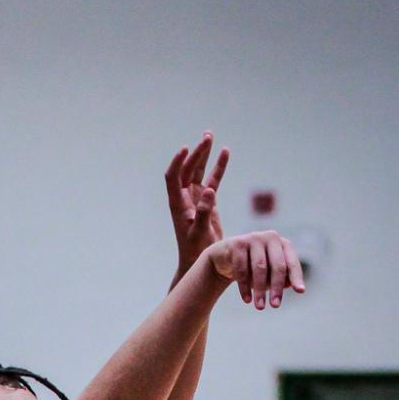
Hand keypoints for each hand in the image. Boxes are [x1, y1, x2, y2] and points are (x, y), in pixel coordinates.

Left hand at [166, 132, 227, 269]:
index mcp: (178, 205)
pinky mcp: (208, 202)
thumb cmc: (196, 251)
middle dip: (196, 153)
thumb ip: (204, 212)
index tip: (186, 148)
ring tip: (210, 137)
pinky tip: (225, 153)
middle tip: (207, 137)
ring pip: (199, 172)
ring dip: (204, 155)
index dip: (178, 162)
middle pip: (187, 170)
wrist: (199, 262)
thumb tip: (209, 190)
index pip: (173, 178)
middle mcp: (184, 199)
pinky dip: (218, 168)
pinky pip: (213, 181)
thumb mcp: (200, 233)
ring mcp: (196, 199)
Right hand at [206, 230, 304, 308]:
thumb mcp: (269, 274)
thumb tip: (289, 285)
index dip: (296, 277)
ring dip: (260, 290)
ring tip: (260, 307)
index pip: (292, 262)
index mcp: (282, 244)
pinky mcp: (238, 243)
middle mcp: (270, 238)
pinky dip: (244, 286)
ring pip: (260, 268)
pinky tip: (247, 300)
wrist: (225, 258)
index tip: (300, 291)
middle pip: (277, 265)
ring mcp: (254, 238)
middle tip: (275, 306)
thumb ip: (281, 278)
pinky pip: (242, 268)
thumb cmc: (252, 267)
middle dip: (277, 287)